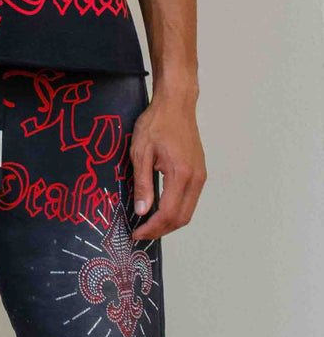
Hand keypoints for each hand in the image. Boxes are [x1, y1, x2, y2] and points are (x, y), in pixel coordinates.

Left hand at [130, 93, 205, 240]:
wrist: (176, 103)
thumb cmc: (157, 122)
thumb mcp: (140, 154)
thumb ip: (142, 185)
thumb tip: (141, 212)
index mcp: (181, 174)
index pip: (168, 214)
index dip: (152, 229)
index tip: (136, 233)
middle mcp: (195, 178)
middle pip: (181, 219)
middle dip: (160, 231)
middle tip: (141, 233)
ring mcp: (200, 176)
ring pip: (187, 213)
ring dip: (168, 224)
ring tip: (148, 225)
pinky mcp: (199, 173)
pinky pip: (189, 201)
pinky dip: (175, 212)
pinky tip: (159, 211)